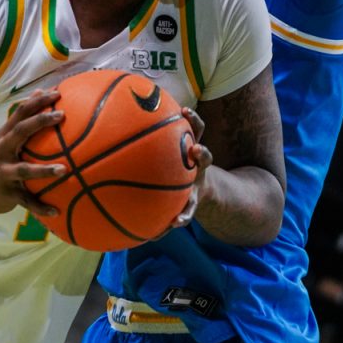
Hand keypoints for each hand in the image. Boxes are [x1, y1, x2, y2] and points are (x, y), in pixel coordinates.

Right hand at [0, 89, 65, 218]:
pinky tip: (56, 211)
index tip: (57, 93)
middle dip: (40, 122)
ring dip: (44, 170)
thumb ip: (24, 118)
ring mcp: (4, 172)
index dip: (37, 101)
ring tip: (64, 169)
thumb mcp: (9, 138)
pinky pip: (26, 201)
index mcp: (4, 135)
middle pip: (20, 132)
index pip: (20, 112)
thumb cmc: (3, 160)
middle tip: (61, 116)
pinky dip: (41, 206)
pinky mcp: (7, 193)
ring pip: (24, 170)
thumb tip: (42, 90)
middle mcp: (1, 151)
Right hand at [163, 106, 212, 232]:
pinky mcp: (189, 135)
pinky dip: (182, 113)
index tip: (178, 223)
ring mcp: (193, 152)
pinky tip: (170, 101)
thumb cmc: (175, 197)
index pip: (191, 203)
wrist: (195, 183)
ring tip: (185, 112)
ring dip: (195, 124)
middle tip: (196, 151)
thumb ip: (158, 224)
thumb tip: (138, 240)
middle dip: (203, 156)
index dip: (185, 214)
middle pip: (205, 160)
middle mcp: (195, 170)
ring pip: (199, 134)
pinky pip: (186, 121)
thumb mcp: (169, 210)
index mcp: (191, 191)